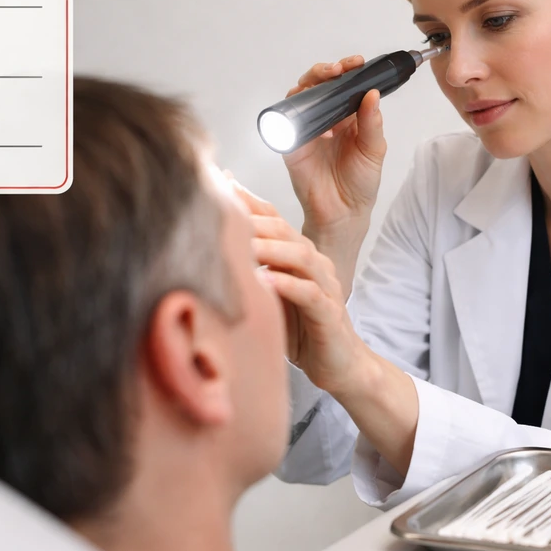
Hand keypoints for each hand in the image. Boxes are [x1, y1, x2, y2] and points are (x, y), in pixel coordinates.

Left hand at [230, 177, 367, 393]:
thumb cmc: (300, 329)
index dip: (247, 202)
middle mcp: (315, 263)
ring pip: (300, 256)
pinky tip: (265, 282)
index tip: (219, 185)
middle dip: (254, 220)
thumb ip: (249, 271)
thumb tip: (211, 251)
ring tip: (243, 246)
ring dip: (270, 249)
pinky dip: (287, 286)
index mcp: (299, 254)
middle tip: (223, 214)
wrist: (339, 365)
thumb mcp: (269, 295)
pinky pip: (310, 294)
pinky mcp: (330, 314)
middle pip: (285, 231)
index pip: (273, 219)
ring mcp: (326, 286)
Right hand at [281, 55, 386, 235]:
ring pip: (301, 96)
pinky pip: (287, 120)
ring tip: (325, 79)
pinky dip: (295, 111)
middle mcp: (325, 119)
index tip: (356, 63)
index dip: (348, 71)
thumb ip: (372, 123)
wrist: (343, 214)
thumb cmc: (360, 184)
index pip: (344, 86)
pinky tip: (312, 114)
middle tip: (338, 69)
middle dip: (325, 71)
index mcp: (347, 118)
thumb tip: (372, 94)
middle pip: (318, 85)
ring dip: (310, 83)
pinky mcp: (291, 143)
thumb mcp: (374, 150)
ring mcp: (306, 129)